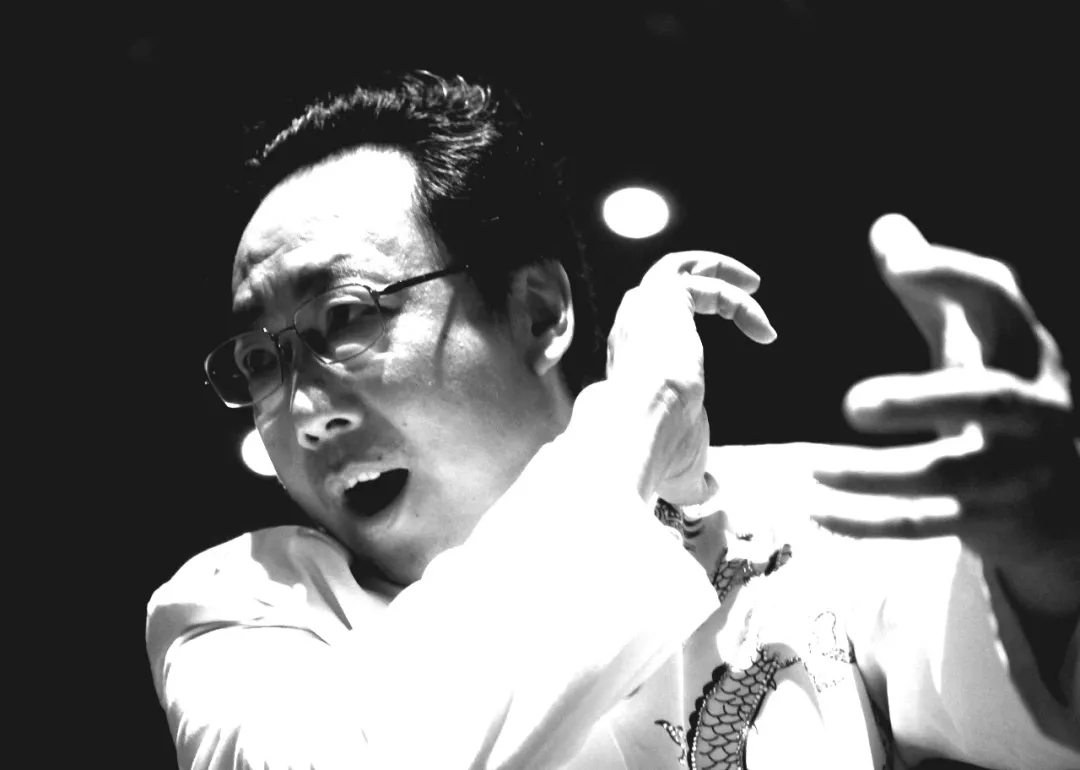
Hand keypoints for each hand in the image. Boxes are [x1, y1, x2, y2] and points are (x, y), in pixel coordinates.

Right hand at [600, 250, 776, 505]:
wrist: (635, 429)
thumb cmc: (654, 450)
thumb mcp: (682, 464)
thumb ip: (697, 474)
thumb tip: (713, 490)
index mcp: (630, 359)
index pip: (656, 326)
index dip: (693, 328)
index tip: (729, 346)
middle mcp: (631, 327)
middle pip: (662, 280)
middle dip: (704, 277)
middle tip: (746, 287)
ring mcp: (644, 309)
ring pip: (679, 267)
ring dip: (721, 270)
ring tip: (756, 287)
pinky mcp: (666, 299)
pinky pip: (709, 284)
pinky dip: (742, 304)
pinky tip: (765, 331)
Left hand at [811, 214, 1079, 609]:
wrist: (1057, 502)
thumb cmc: (1000, 397)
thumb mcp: (978, 341)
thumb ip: (933, 289)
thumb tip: (886, 225)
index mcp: (1023, 349)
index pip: (1000, 299)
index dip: (954, 275)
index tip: (899, 262)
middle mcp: (1030, 408)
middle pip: (986, 399)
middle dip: (922, 399)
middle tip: (851, 403)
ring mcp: (1013, 469)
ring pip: (948, 475)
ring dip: (875, 474)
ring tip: (811, 467)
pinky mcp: (987, 518)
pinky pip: (926, 524)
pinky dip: (870, 521)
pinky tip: (819, 509)